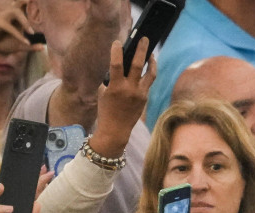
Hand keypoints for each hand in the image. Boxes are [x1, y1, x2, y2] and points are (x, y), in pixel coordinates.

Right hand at [0, 0, 41, 57]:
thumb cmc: (4, 44)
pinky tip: (26, 42)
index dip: (30, 3)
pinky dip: (17, 35)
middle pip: (19, 3)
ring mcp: (2, 17)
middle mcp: (9, 14)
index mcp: (16, 17)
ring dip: (24, 22)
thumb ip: (31, 47)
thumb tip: (43, 48)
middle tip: (40, 10)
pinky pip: (9, 27)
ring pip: (15, 12)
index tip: (40, 3)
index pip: (23, 5)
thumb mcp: (21, 46)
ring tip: (32, 33)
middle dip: (29, 4)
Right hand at [91, 38, 156, 156]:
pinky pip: (148, 82)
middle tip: (144, 39)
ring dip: (151, 61)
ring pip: (149, 74)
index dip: (116, 51)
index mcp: (116, 87)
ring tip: (151, 54)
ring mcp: (139, 94)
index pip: (116, 64)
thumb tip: (118, 68)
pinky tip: (148, 68)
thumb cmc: (106, 111)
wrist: (115, 131)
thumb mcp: (103, 94)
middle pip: (137, 65)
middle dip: (141, 50)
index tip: (117, 42)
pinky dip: (148, 74)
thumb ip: (110, 80)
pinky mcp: (145, 98)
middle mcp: (129, 89)